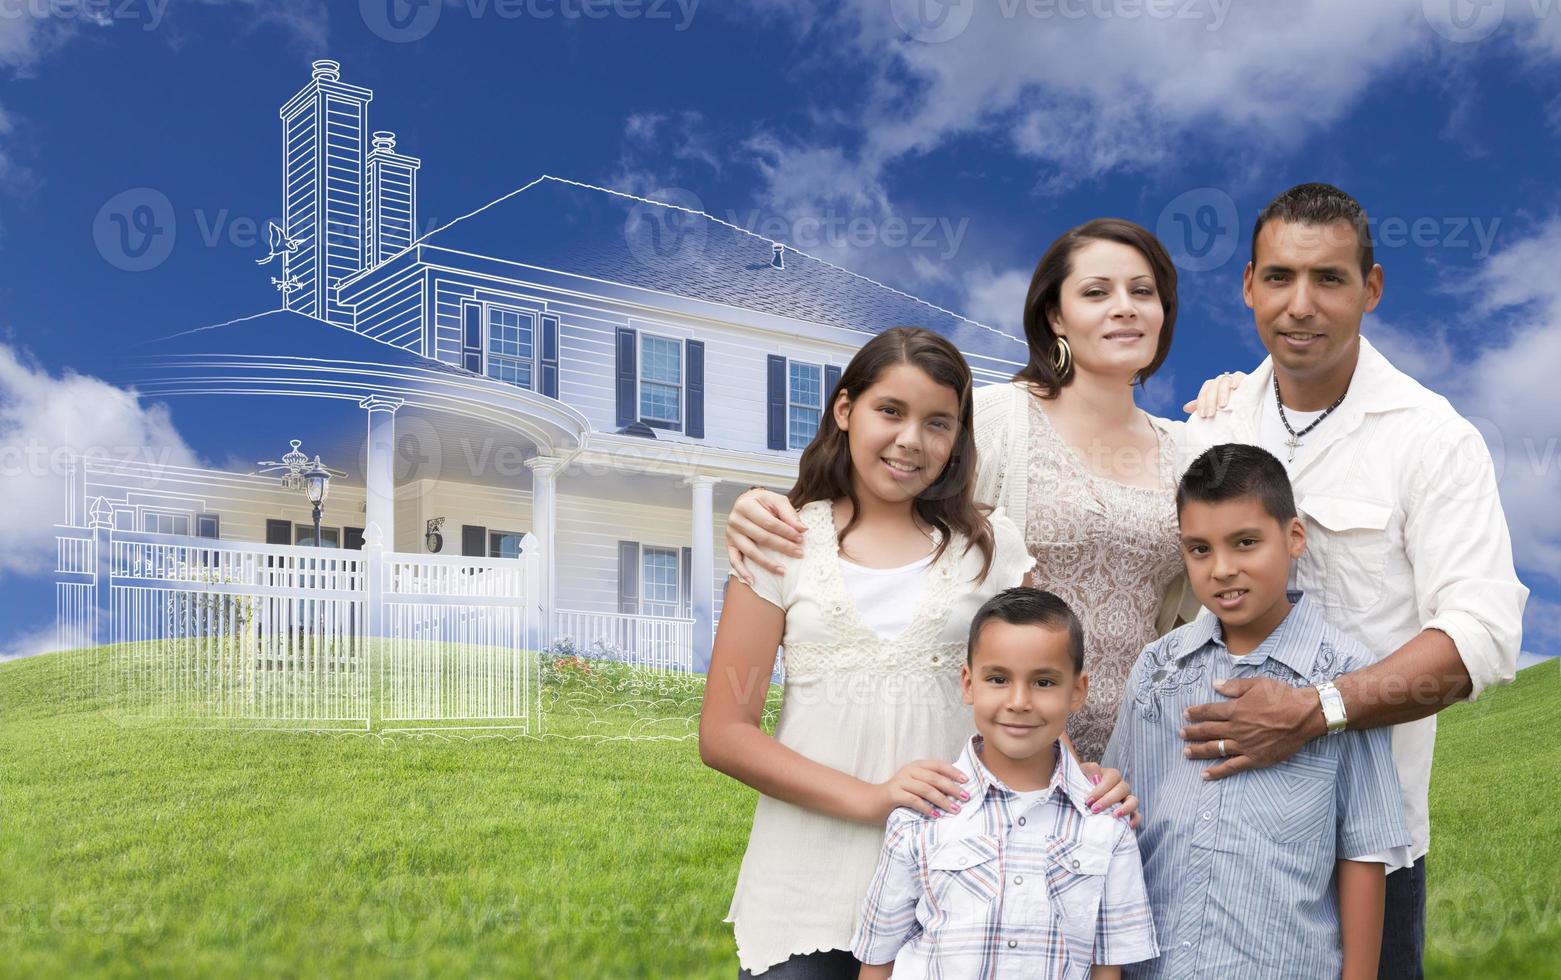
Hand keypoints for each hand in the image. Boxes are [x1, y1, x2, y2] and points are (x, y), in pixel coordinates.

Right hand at [725, 488, 804, 585]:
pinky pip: (734, 560)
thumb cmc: (763, 502)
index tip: (801, 539)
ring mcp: (731, 534)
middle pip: (761, 537)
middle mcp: (735, 519)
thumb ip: (789, 514)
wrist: (747, 502)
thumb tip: (802, 529)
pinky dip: (742, 572)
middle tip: (798, 553)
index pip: (769, 523)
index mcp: (746, 505)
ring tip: (783, 571)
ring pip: (750, 552)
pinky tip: (753, 581)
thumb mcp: (776, 501)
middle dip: (782, 547)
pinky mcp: (729, 544)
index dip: (786, 532)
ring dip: (767, 563)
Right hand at [873, 759, 971, 821]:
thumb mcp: (915, 785)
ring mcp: (900, 782)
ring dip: (943, 800)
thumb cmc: (898, 795)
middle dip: (952, 788)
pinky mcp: (894, 794)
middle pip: (935, 778)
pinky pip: (913, 800)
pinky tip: (935, 815)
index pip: (938, 765)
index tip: (966, 781)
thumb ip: (930, 784)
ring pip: (926, 789)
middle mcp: (909, 771)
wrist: (872, 801)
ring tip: (954, 809)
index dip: (953, 772)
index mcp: (916, 766)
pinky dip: (926, 808)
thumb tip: (955, 792)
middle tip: (965, 798)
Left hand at [1078, 762, 1139, 827]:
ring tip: (1114, 816)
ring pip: (1133, 801)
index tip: (1088, 801)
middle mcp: (1121, 786)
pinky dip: (1135, 819)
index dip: (1100, 790)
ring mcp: (1126, 799)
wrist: (1083, 793)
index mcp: (1111, 775)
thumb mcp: (1082, 771)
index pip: (1111, 779)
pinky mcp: (1129, 812)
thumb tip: (1097, 778)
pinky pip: (1137, 815)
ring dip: (1125, 808)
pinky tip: (1130, 825)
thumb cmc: (1083, 782)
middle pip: (1122, 789)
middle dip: (1108, 800)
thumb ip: (1089, 770)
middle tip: (1094, 809)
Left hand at [1179, 677, 1323, 779]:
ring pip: (1216, 749)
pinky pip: (1232, 767)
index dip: (1195, 713)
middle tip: (1179, 734)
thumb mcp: (1257, 684)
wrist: (1304, 715)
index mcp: (1235, 710)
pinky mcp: (1255, 758)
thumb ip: (1234, 686)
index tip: (1185, 715)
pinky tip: (1205, 774)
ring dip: (1199, 750)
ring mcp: (1244, 745)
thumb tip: (1214, 684)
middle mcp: (1236, 728)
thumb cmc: (1282, 696)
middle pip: (1208, 731)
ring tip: (1186, 752)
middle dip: (1192, 732)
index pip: (1209, 712)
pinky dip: (1217, 771)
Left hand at [1182, 371, 1246, 418]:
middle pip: (1212, 387)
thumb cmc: (1227, 406)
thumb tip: (1185, 408)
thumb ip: (1201, 406)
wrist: (1246, 402)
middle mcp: (1220, 381)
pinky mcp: (1244, 378)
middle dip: (1210, 402)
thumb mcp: (1214, 407)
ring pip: (1223, 382)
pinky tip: (1234, 388)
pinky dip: (1235, 380)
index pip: (1204, 392)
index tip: (1202, 415)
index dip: (1201, 403)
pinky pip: (1238, 376)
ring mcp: (1231, 378)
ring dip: (1222, 394)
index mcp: (1211, 386)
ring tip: (1222, 405)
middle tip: (1210, 414)